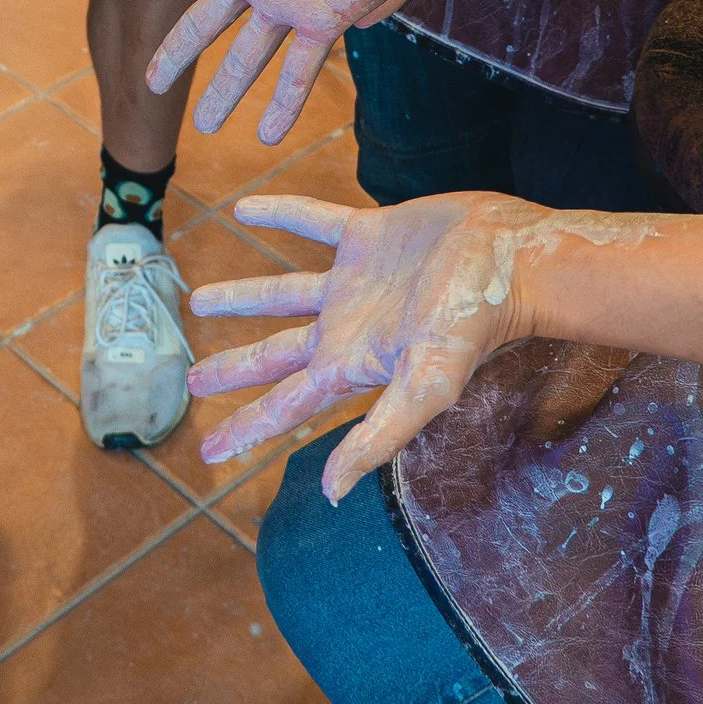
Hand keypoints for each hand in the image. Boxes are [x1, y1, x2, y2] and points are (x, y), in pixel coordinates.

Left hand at [187, 192, 550, 500]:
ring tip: (199, 300)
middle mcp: (346, 328)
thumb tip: (332, 494)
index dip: (245, 429)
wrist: (511, 258)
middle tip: (191, 383)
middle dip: (233, 369)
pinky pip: (313, 223)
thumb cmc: (475, 323)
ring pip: (283, 292)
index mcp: (350, 366)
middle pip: (275, 356)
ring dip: (243, 295)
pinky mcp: (369, 235)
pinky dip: (280, 215)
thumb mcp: (424, 386)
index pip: (285, 406)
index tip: (207, 454)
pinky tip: (246, 209)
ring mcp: (355, 282)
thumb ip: (379, 436)